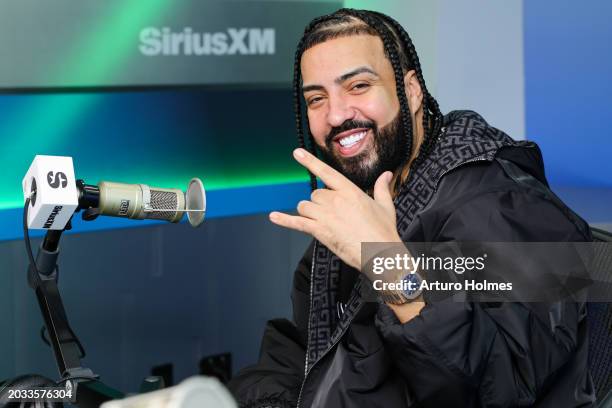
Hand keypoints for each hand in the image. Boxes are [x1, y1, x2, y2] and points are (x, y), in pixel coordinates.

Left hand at [269, 148, 401, 269]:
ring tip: (322, 221)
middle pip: (315, 194)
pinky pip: (297, 222)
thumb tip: (386, 175)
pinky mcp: (319, 230)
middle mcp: (335, 200)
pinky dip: (284, 220)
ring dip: (309, 212)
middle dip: (320, 203)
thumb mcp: (385, 206)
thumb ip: (382, 188)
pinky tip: (273, 217)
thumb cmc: (383, 232)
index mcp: (350, 191)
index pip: (326, 172)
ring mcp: (325, 215)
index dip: (310, 161)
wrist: (379, 253)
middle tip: (333, 215)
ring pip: (305, 206)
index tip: (297, 153)